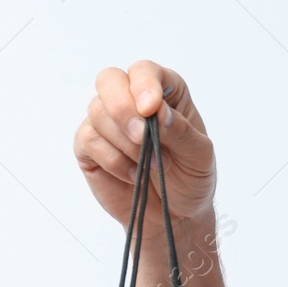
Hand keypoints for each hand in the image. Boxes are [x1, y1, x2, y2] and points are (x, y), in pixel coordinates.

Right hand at [74, 60, 215, 228]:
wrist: (173, 215)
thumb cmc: (190, 178)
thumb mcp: (199, 156)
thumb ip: (181, 132)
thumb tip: (158, 111)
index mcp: (164, 92)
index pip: (145, 71)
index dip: (144, 84)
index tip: (150, 108)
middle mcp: (131, 99)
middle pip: (109, 80)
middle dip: (122, 108)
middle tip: (141, 138)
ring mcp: (107, 122)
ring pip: (97, 111)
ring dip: (124, 143)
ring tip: (149, 166)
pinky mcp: (89, 145)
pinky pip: (88, 139)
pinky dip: (113, 160)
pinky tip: (132, 174)